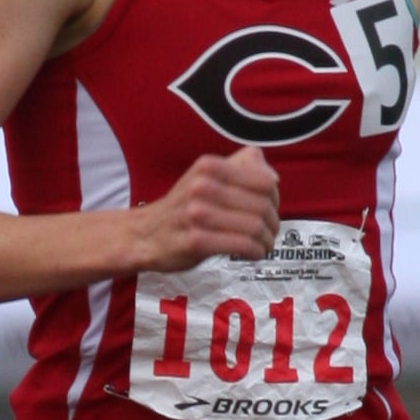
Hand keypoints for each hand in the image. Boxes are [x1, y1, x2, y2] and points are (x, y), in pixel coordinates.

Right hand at [135, 148, 280, 271]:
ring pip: (255, 227)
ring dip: (266, 240)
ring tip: (263, 244)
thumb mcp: (206, 175)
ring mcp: (197, 214)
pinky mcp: (196, 241)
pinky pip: (242, 245)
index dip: (274, 197)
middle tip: (270, 231)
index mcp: (209, 166)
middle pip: (262, 206)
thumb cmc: (184, 206)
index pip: (264, 181)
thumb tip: (272, 177)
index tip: (270, 208)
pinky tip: (253, 253)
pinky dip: (256, 251)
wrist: (145, 234)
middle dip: (272, 222)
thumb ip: (240, 167)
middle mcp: (202, 186)